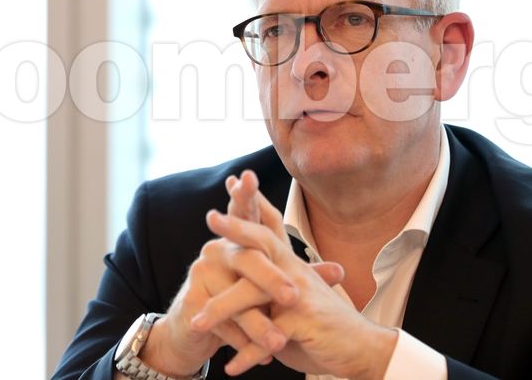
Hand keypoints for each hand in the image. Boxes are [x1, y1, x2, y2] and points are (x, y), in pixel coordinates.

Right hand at [137, 175, 299, 375]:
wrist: (194, 332)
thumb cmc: (239, 301)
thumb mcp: (270, 288)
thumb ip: (301, 276)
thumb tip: (340, 270)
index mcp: (238, 241)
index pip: (246, 215)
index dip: (247, 195)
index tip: (248, 175)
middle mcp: (217, 250)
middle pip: (247, 259)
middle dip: (271, 281)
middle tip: (293, 297)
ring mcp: (201, 273)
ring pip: (236, 297)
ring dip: (259, 324)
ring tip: (279, 343)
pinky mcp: (192, 301)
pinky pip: (221, 322)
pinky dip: (240, 341)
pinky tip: (251, 356)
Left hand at [197, 175, 397, 378]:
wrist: (359, 349)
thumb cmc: (319, 323)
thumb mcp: (290, 299)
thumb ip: (265, 287)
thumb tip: (237, 276)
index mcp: (290, 264)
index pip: (268, 228)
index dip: (253, 204)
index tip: (233, 182)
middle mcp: (296, 272)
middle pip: (263, 242)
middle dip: (236, 229)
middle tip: (211, 217)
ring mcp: (300, 295)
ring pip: (253, 294)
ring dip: (221, 311)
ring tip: (196, 324)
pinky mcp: (304, 322)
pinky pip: (267, 337)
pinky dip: (246, 353)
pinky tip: (230, 368)